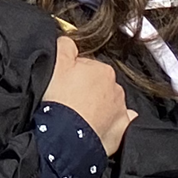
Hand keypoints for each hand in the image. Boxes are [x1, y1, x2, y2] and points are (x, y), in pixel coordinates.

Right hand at [46, 35, 132, 152]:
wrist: (65, 135)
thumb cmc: (59, 98)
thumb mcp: (56, 63)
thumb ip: (65, 45)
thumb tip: (70, 42)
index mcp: (103, 70)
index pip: (88, 67)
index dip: (74, 75)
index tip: (64, 84)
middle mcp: (117, 89)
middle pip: (100, 86)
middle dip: (88, 91)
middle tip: (69, 101)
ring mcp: (121, 111)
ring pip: (109, 104)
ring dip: (98, 108)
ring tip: (79, 117)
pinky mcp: (121, 131)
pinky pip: (120, 123)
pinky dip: (112, 123)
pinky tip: (100, 126)